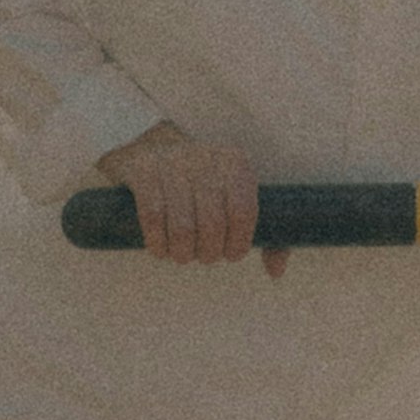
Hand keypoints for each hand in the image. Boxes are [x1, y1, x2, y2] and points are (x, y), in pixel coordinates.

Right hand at [102, 123, 278, 269]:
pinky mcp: (143, 170)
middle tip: (203, 256)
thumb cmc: (202, 186)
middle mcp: (206, 157)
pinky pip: (153, 217)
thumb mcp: (234, 199)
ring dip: (182, 253)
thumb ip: (265, 234)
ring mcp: (172, 161)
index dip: (238, 243)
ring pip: (183, 227)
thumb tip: (276, 271)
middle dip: (208, 252)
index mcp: (236, 163)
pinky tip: (160, 249)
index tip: (230, 254)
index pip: (244, 211)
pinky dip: (157, 243)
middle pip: (212, 224)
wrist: (151, 149)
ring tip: (181, 255)